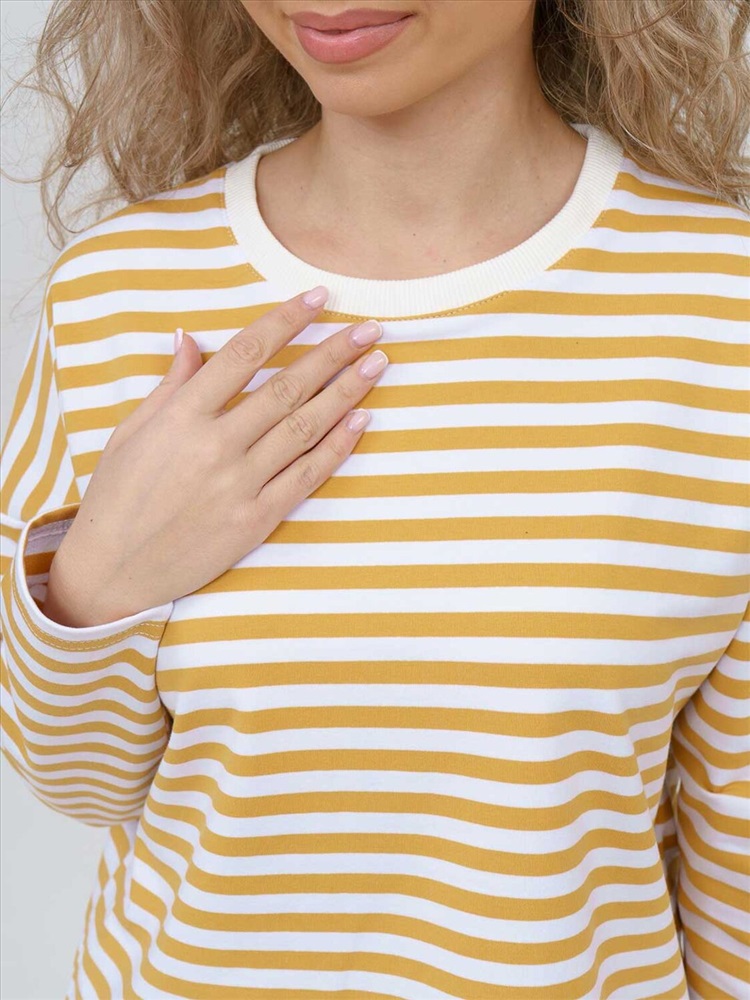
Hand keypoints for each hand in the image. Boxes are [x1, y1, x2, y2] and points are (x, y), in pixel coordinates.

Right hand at [43, 287, 387, 626]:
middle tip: (368, 329)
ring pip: (305, 427)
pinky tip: (362, 419)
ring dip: (346, 392)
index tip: (318, 298)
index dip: (286, 322)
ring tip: (377, 364)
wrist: (113, 569)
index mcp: (182, 416)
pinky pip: (306, 476)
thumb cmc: (118, 496)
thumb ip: (171, 385)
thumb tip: (190, 337)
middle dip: (333, 353)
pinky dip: (337, 446)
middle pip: (287, 388)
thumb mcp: (132, 431)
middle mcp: (215, 446)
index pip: (244, 353)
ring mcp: (239, 485)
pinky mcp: (256, 520)